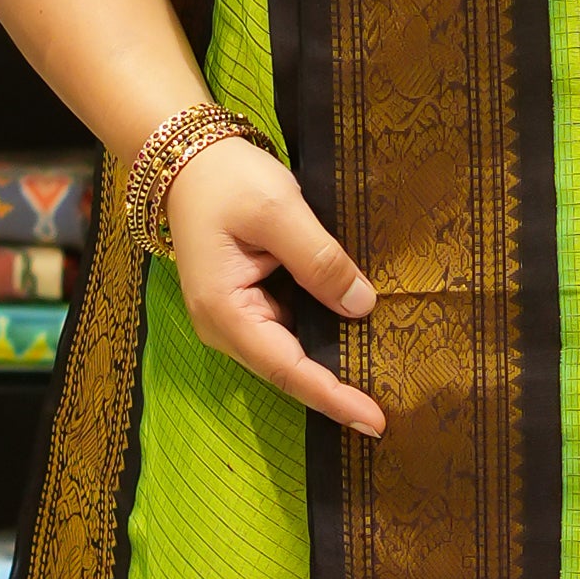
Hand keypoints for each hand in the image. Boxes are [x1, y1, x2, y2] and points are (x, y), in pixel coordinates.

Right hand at [163, 136, 384, 437]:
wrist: (187, 157)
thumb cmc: (226, 179)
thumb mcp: (279, 211)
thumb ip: (320, 260)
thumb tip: (362, 306)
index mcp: (225, 311)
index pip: (288, 368)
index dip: (333, 397)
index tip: (375, 421)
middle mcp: (226, 326)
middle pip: (289, 370)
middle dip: (336, 391)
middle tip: (392, 409)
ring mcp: (235, 317)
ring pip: (290, 354)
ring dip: (332, 367)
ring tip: (382, 383)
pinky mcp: (248, 302)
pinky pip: (290, 331)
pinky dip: (322, 339)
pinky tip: (356, 342)